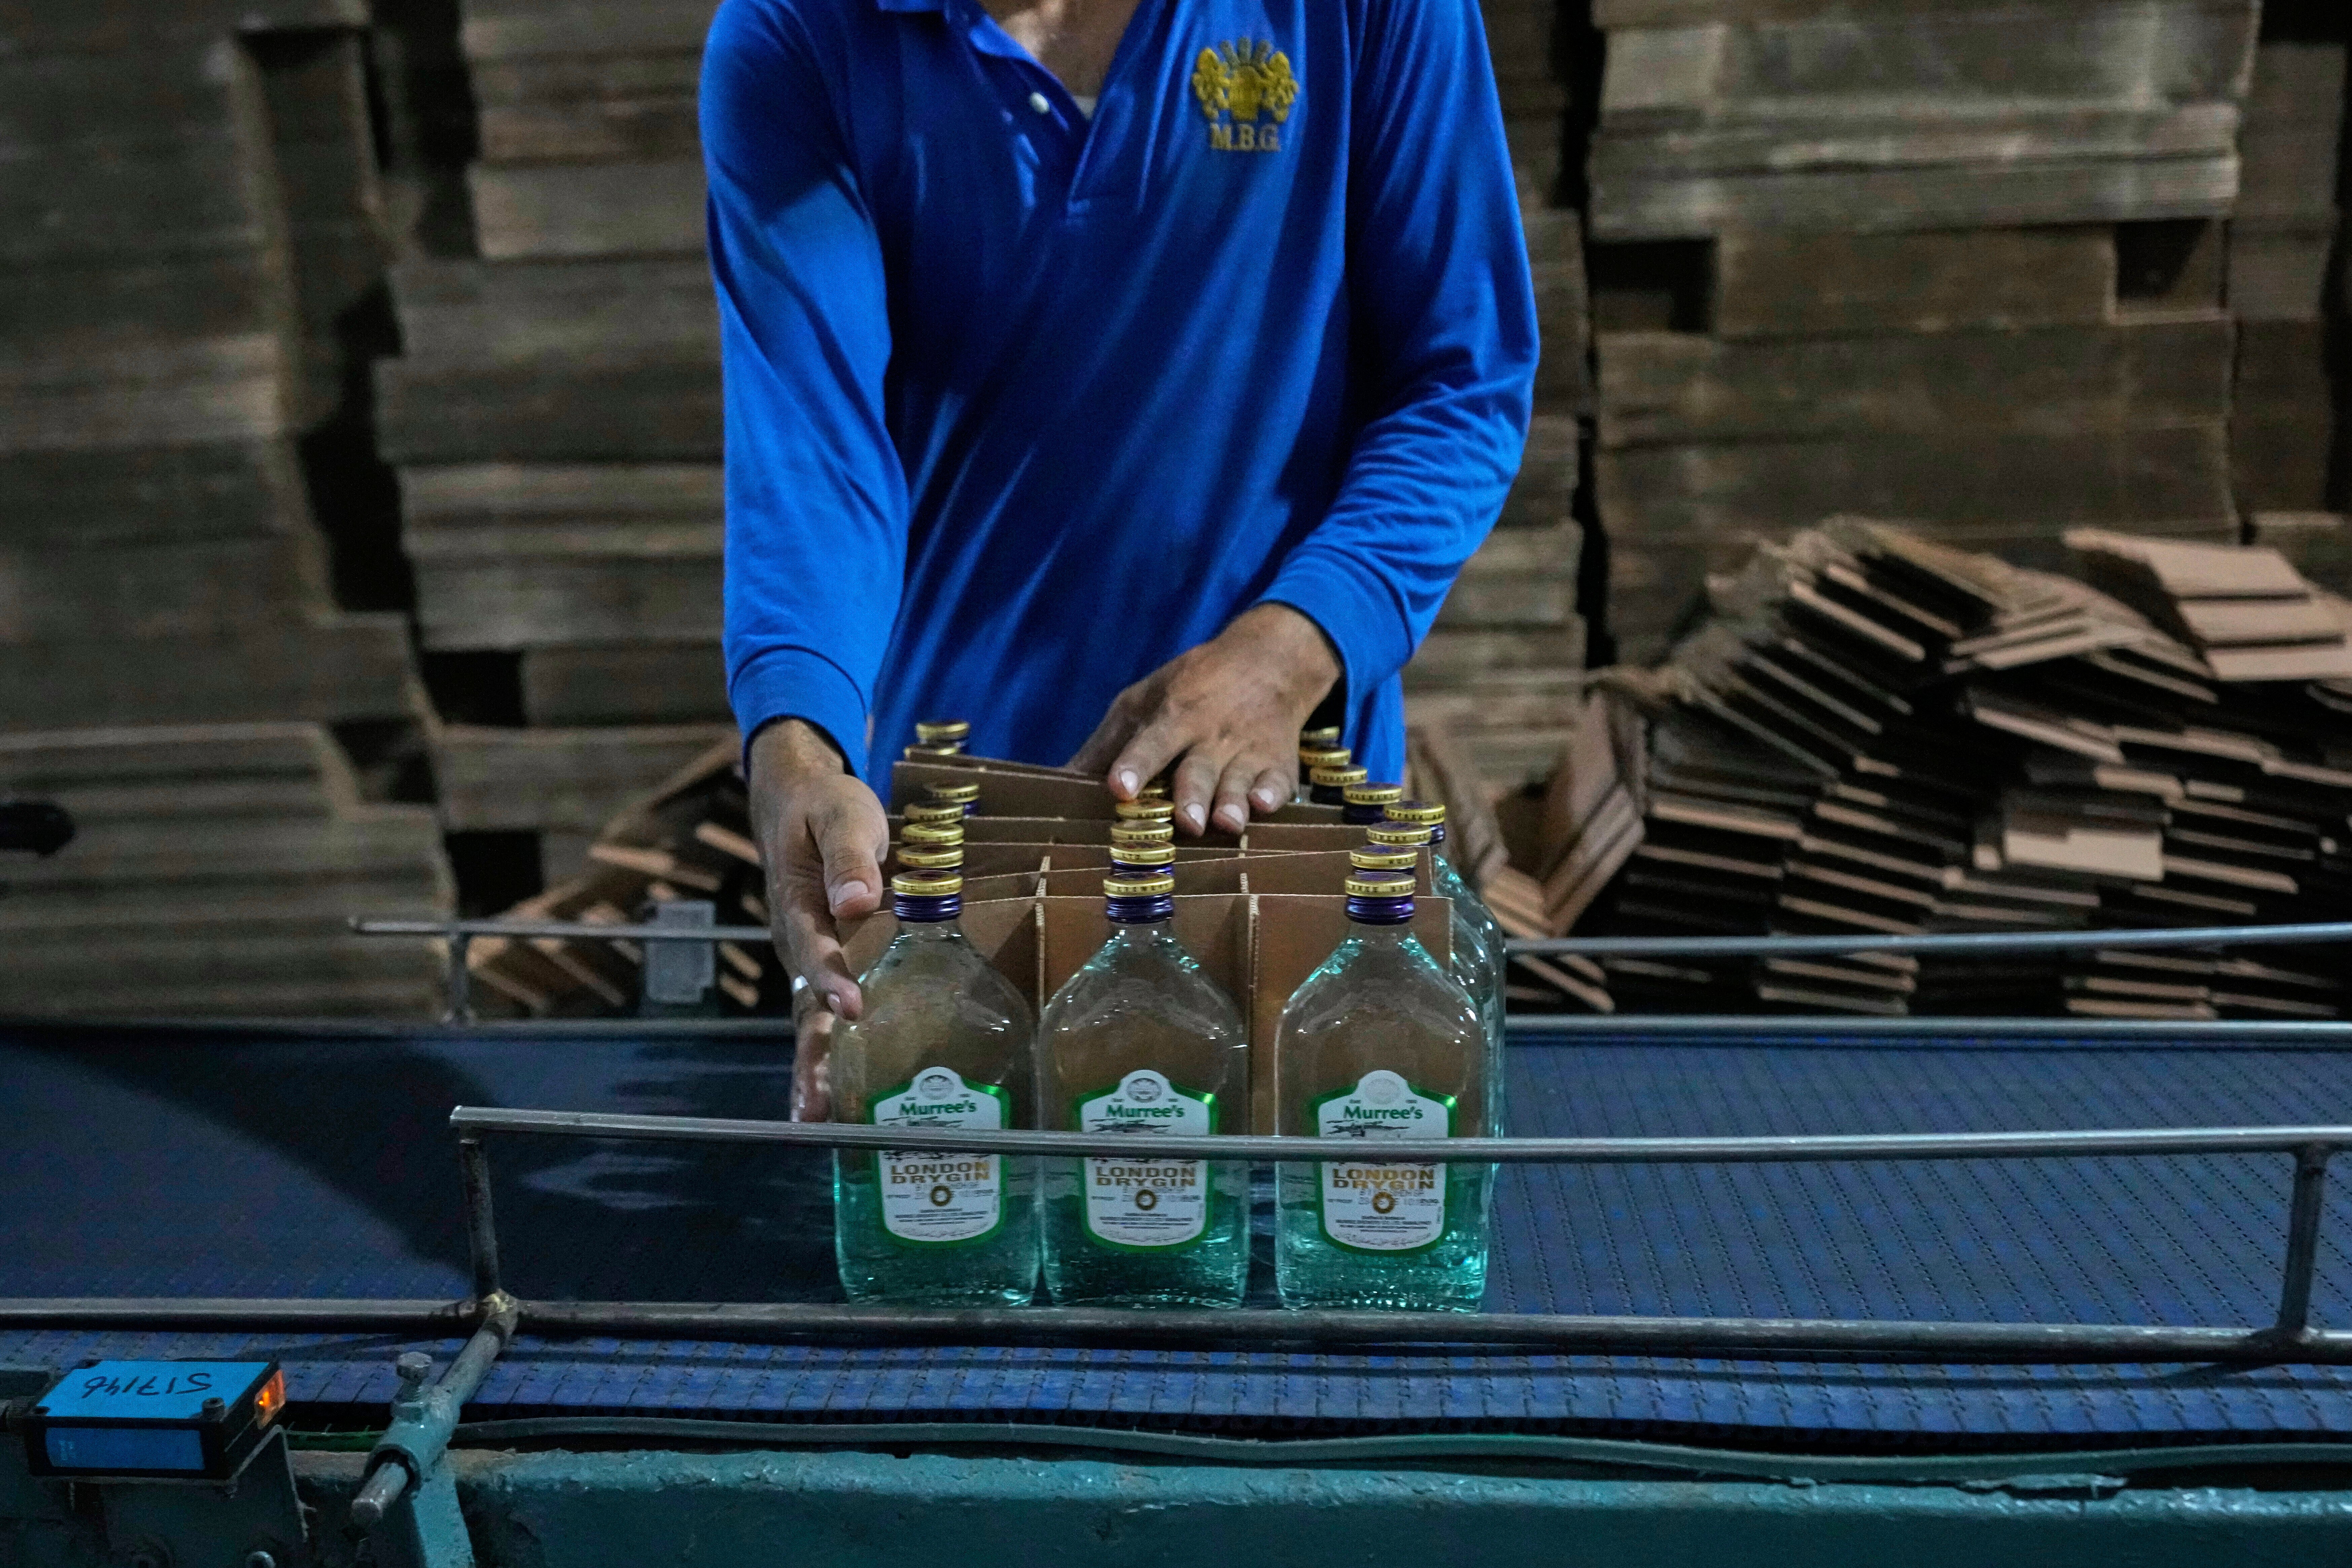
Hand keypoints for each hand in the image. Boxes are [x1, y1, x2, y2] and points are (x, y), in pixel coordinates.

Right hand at [747, 719, 889, 1118]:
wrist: (795, 799)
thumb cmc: (824, 807)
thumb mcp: (842, 815)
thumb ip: (850, 856)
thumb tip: (855, 900)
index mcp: (798, 905)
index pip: (814, 949)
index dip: (831, 980)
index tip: (850, 1009)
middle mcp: (794, 940)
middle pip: (800, 1005)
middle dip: (808, 1057)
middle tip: (815, 1109)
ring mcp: (803, 958)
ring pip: (804, 1019)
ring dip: (811, 1068)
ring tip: (818, 1120)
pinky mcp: (818, 964)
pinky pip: (817, 1014)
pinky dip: (825, 1054)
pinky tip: (839, 1094)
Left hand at [1068, 603, 1340, 834]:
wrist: (1268, 661)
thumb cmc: (1194, 687)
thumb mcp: (1144, 700)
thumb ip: (1107, 744)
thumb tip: (1061, 782)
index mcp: (1174, 716)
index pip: (1151, 743)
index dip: (1136, 765)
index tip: (1120, 788)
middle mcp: (1210, 735)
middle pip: (1198, 770)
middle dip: (1191, 795)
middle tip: (1185, 822)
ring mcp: (1247, 749)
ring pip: (1238, 781)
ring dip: (1232, 802)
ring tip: (1225, 822)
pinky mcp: (1278, 762)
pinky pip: (1279, 781)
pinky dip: (1275, 793)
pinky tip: (1266, 804)